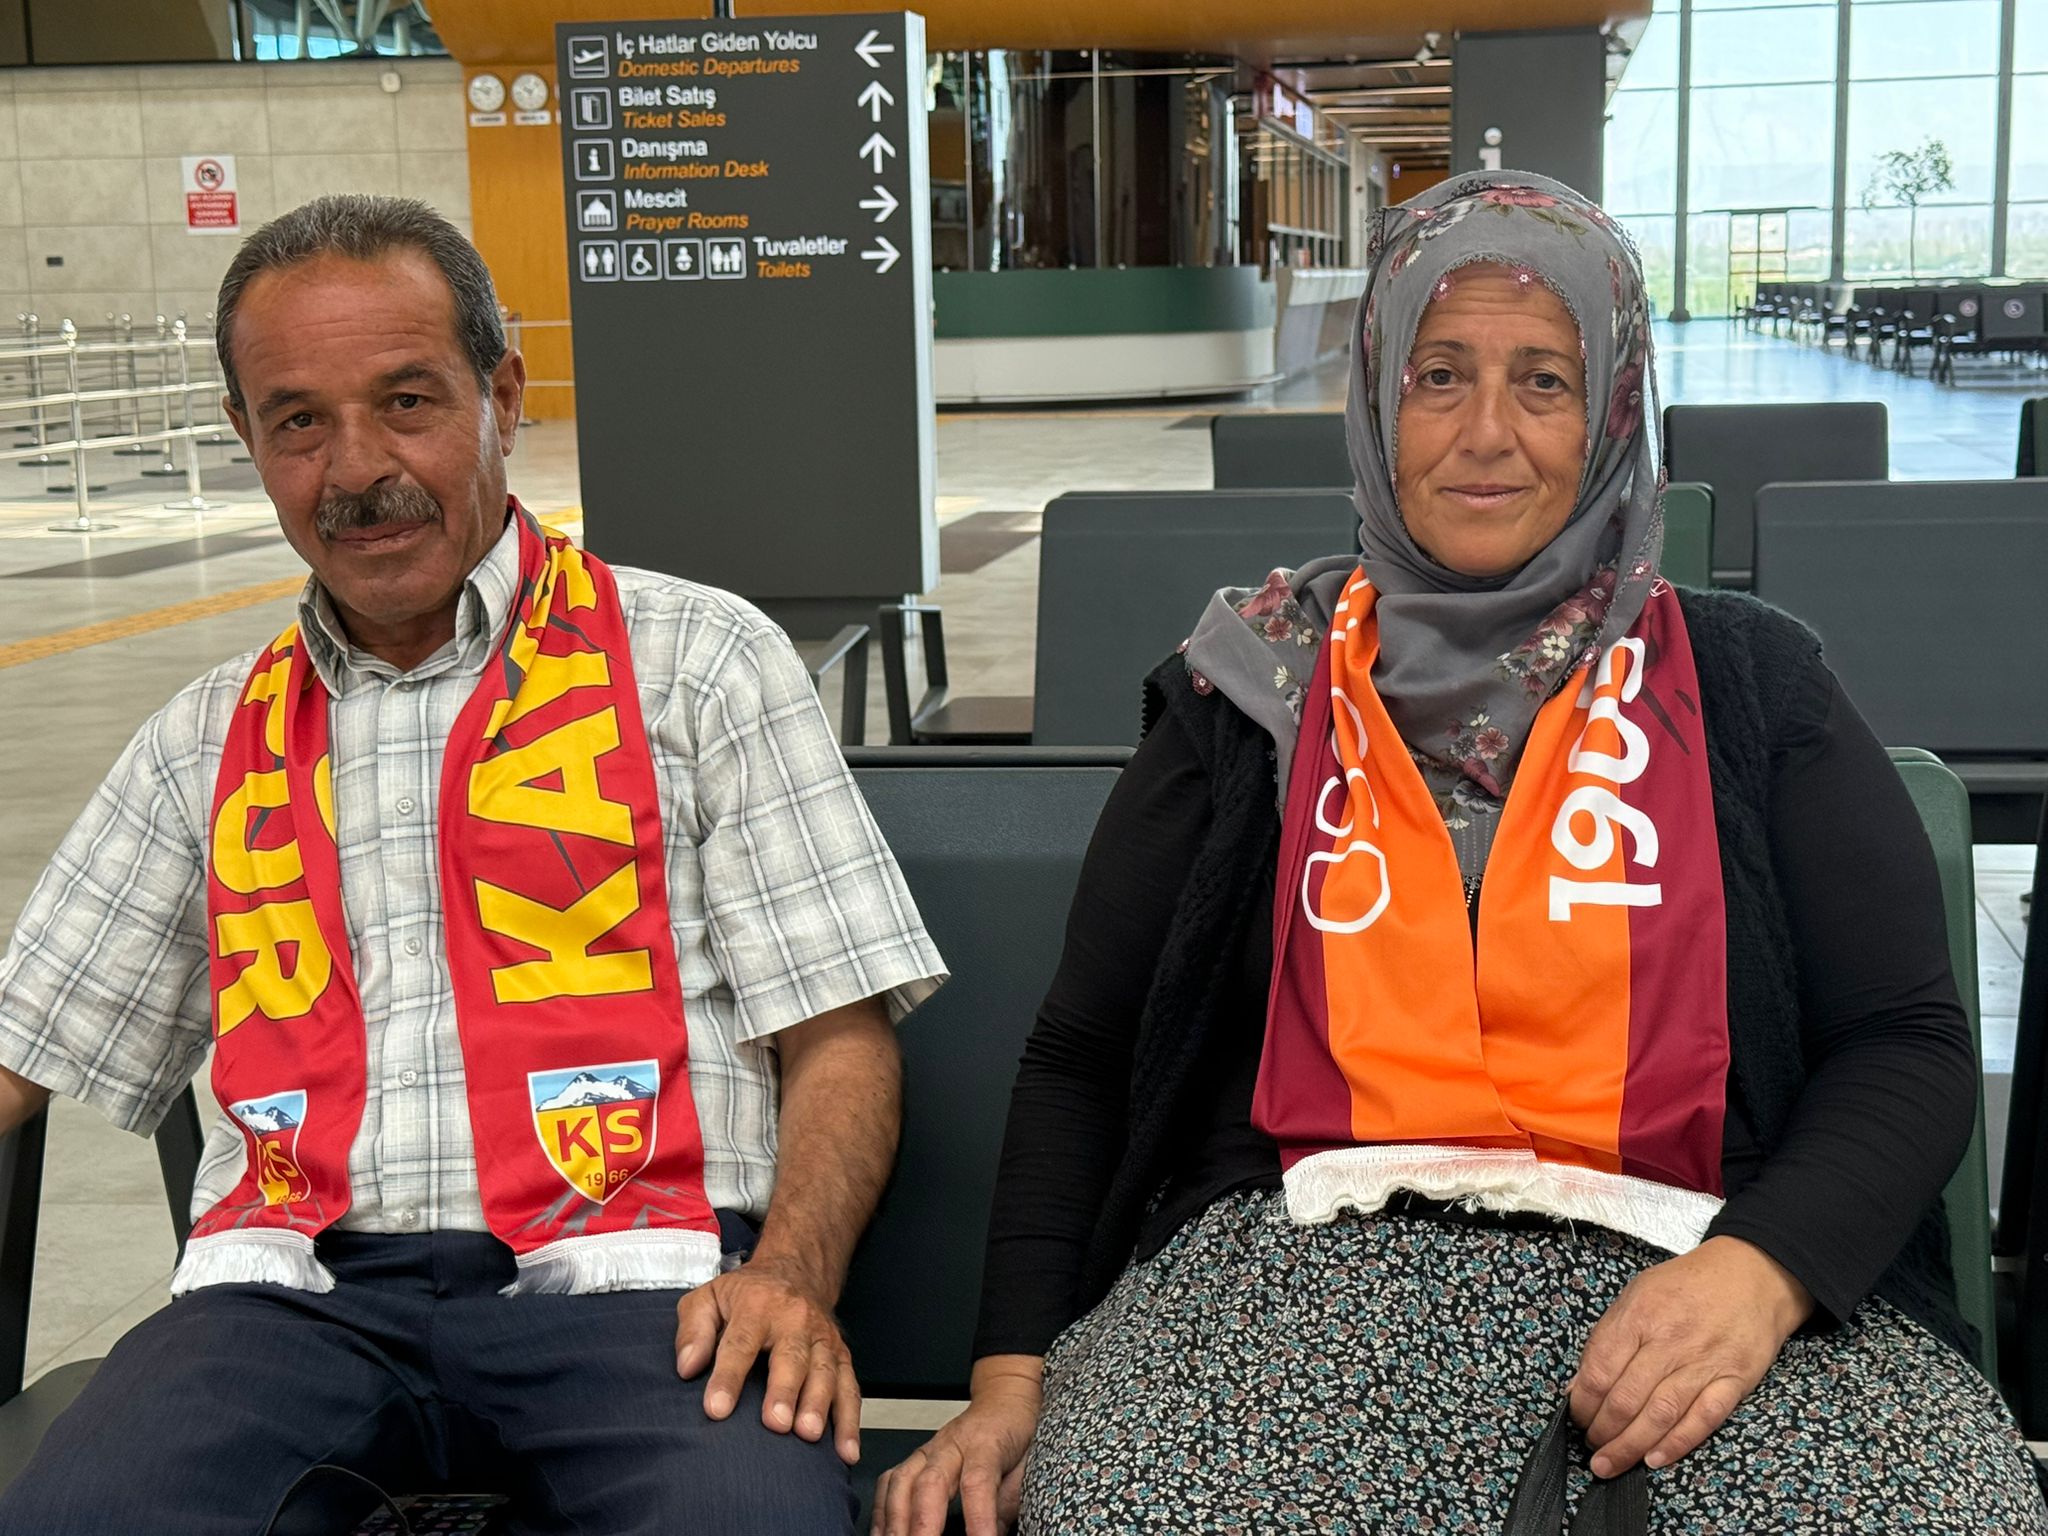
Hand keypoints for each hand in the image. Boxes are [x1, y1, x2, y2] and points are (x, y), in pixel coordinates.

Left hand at [675, 1259, 861, 1463]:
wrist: (796, 1271)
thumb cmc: (747, 1294)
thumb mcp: (708, 1298)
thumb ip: (693, 1330)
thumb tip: (688, 1367)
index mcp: (757, 1305)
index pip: (740, 1343)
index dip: (728, 1377)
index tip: (716, 1408)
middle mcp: (795, 1320)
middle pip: (791, 1358)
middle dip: (785, 1391)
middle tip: (775, 1423)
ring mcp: (822, 1338)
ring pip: (825, 1372)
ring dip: (819, 1405)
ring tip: (807, 1434)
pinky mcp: (841, 1356)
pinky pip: (850, 1387)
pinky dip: (851, 1421)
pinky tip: (845, 1449)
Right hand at [873, 1356, 1042, 1535]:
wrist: (1002, 1399)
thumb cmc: (1016, 1431)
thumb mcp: (1029, 1462)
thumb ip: (1009, 1500)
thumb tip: (995, 1534)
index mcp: (986, 1444)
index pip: (978, 1482)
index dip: (978, 1518)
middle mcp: (951, 1445)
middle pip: (930, 1483)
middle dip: (923, 1524)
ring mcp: (928, 1450)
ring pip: (902, 1481)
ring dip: (896, 1520)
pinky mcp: (915, 1458)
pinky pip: (889, 1481)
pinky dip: (882, 1510)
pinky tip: (882, 1533)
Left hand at [1570, 1235, 1812, 1478]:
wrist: (1751, 1274)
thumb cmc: (1686, 1285)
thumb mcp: (1637, 1294)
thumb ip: (1606, 1337)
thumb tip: (1579, 1385)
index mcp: (1640, 1316)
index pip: (1600, 1369)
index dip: (1583, 1403)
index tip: (1577, 1418)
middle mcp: (1670, 1340)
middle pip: (1627, 1398)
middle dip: (1602, 1431)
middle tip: (1592, 1447)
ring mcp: (1704, 1363)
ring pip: (1660, 1414)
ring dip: (1630, 1446)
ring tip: (1610, 1464)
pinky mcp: (1734, 1381)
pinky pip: (1703, 1419)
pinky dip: (1677, 1443)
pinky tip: (1654, 1460)